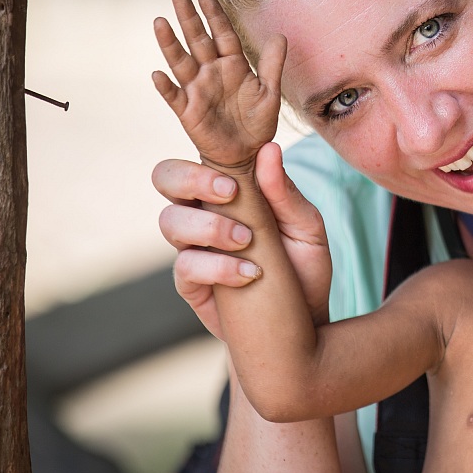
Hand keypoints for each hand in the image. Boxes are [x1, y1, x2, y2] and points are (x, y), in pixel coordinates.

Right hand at [152, 0, 284, 172]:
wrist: (246, 153)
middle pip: (198, 41)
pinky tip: (157, 74)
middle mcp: (212, 72)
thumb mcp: (269, 92)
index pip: (223, 35)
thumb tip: (280, 35)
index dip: (215, 16)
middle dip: (189, 18)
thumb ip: (273, 65)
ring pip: (181, 62)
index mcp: (233, 65)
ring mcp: (197, 89)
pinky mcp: (188, 110)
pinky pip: (174, 96)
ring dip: (170, 44)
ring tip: (160, 22)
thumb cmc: (257, 121)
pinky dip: (165, 86)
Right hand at [153, 143, 332, 338]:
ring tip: (247, 241)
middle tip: (228, 194)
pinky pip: (185, 266)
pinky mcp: (191, 284)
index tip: (234, 181)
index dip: (203, 159)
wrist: (304, 322)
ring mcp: (193, 248)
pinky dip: (217, 267)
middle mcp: (203, 214)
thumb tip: (270, 149)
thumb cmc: (304, 268)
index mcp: (228, 192)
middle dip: (189, 179)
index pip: (197, 159)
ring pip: (169, 221)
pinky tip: (250, 273)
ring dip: (208, 226)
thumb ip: (284, 193)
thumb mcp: (306, 228)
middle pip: (166, 179)